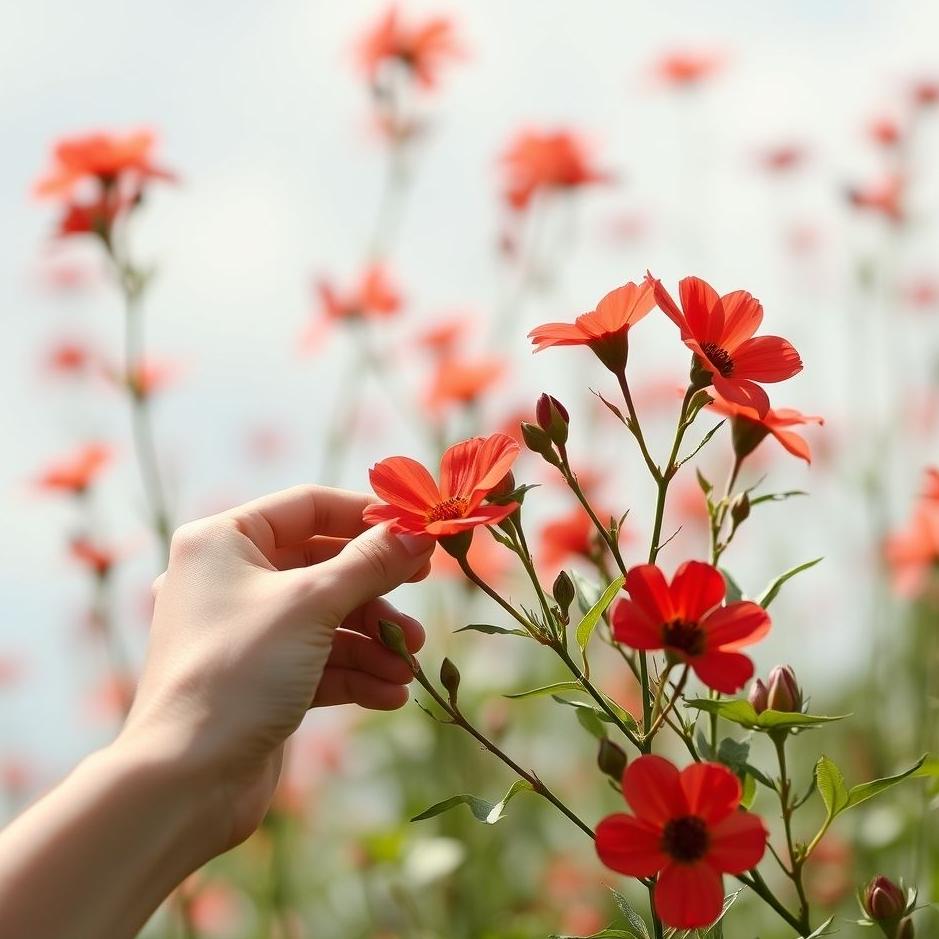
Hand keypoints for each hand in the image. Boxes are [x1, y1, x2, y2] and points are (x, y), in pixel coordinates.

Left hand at [122, 484, 434, 849]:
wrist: (187, 783)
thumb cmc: (238, 672)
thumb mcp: (313, 604)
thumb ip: (371, 563)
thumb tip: (420, 533)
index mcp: (223, 541)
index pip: (308, 507)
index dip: (366, 518)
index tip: (416, 534)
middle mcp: (229, 579)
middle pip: (323, 567)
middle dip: (375, 594)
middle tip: (419, 601)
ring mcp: (244, 631)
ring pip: (325, 619)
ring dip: (372, 642)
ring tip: (407, 665)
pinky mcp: (258, 678)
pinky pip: (316, 661)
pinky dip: (354, 674)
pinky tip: (390, 694)